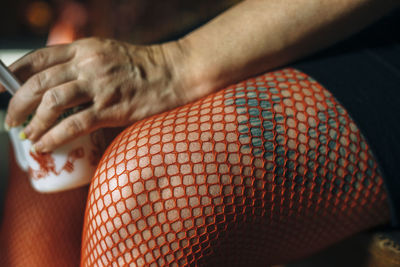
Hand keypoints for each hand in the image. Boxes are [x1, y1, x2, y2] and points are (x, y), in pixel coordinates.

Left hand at [2, 38, 187, 151]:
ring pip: (52, 103)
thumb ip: (83, 64)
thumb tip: (62, 84)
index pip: (38, 58)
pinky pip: (74, 124)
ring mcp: (99, 86)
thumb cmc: (143, 67)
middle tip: (10, 120)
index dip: (13, 73)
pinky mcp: (111, 108)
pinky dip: (54, 136)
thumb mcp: (108, 54)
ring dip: (33, 123)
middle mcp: (87, 64)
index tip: (1, 88)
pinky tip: (44, 145)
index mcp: (84, 49)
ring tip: (26, 136)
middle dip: (17, 104)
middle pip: (39, 82)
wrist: (173, 72)